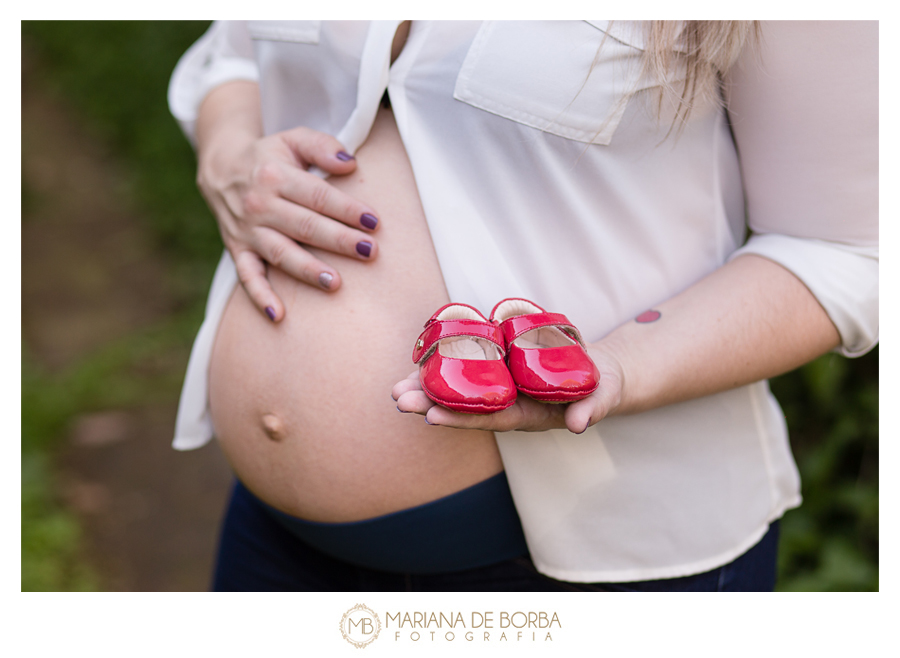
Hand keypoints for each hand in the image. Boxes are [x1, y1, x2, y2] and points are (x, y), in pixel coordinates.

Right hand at [197, 125, 380, 320]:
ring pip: (281, 254)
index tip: (374, 222)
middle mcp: (259, 205)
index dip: (347, 209)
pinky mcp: (237, 250)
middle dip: (338, 240)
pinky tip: (279, 316)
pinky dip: (260, 297)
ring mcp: (247, 230)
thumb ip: (322, 147)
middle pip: (304, 226)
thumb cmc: (270, 157)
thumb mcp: (293, 139)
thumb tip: (350, 164)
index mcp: (276, 175)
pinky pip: (247, 276)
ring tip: (336, 283)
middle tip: (369, 252)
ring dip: (308, 271)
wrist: (220, 168)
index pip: (318, 196)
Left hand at [391, 344, 625, 433]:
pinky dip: (444, 362)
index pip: (489, 419)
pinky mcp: (500, 365)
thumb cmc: (601, 386)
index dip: (461, 418)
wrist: (598, 371)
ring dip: (428, 386)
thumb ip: (593, 408)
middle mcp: (507, 403)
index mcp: (527, 415)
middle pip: (464, 406)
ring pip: (459, 388)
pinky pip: (469, 364)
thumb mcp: (604, 395)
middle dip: (430, 403)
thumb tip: (580, 424)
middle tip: (398, 398)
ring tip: (396, 388)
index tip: (431, 417)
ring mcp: (501, 385)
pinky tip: (419, 357)